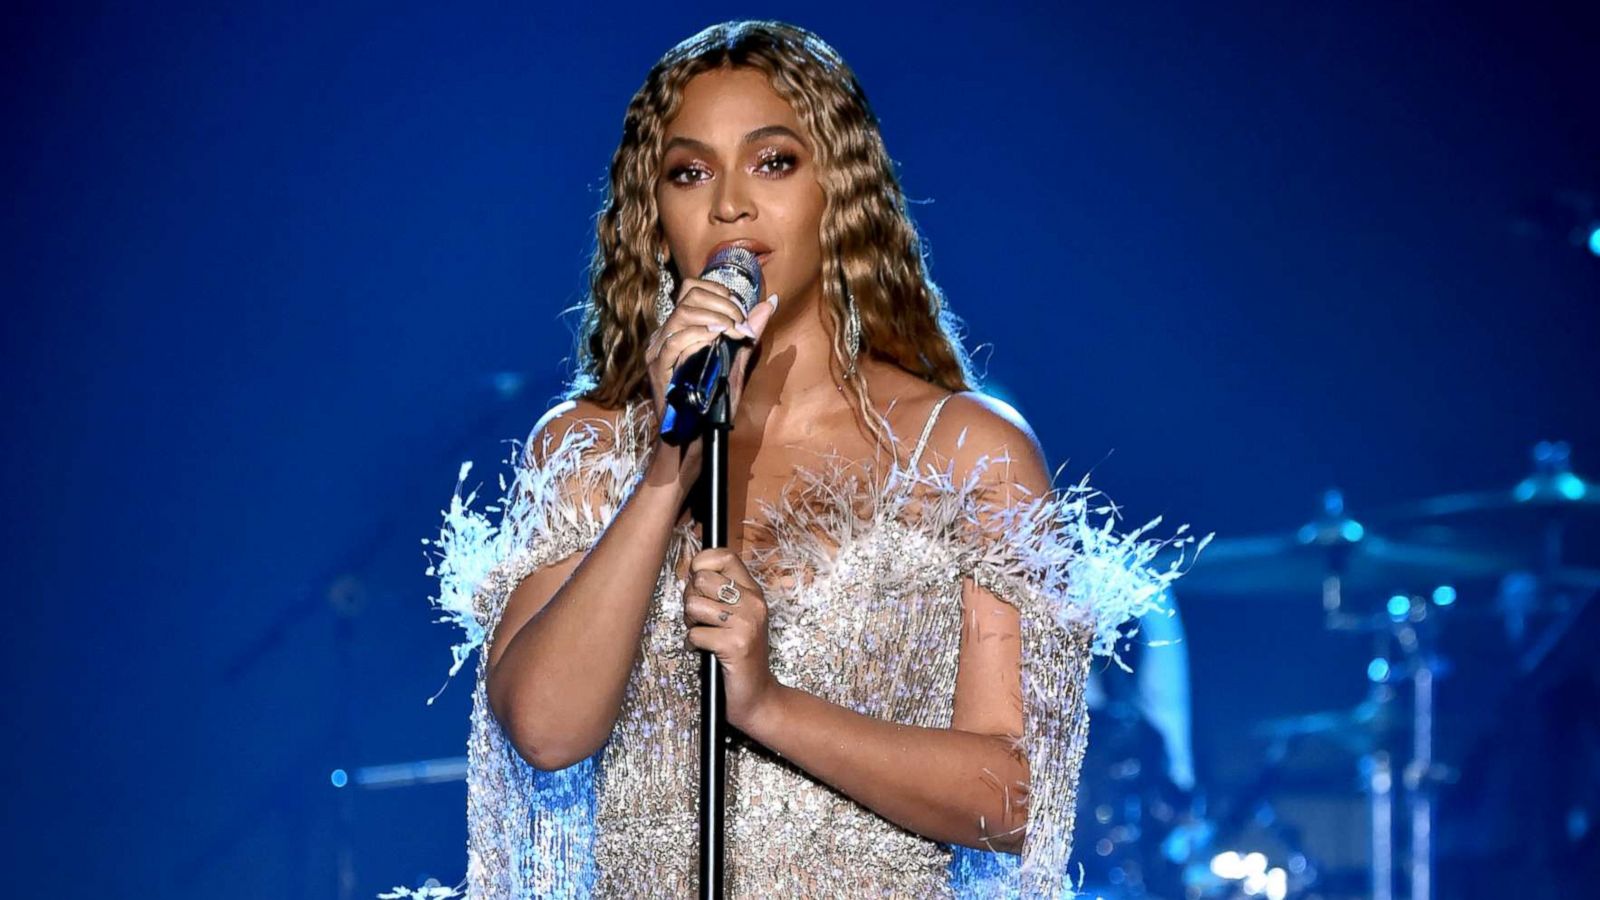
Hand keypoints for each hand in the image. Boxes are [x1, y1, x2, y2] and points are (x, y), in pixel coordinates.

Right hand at [644, 279, 778, 490]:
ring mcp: (659, 352)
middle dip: (723, 304)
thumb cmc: (712, 409)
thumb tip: (770, 303)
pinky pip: (674, 341)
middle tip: (742, 325)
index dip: (719, 291)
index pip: (691, 289)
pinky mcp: (658, 370)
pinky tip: (716, 341)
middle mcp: (665, 337)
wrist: (693, 444)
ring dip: (715, 318)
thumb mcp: (736, 366)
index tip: (742, 311)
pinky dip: (698, 335)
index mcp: (680, 331)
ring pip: (682, 314)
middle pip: (689, 296)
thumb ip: (749, 334)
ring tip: (734, 333)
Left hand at [683, 547, 780, 731]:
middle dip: (691, 599)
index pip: (724, 556)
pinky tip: (705, 652)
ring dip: (691, 624)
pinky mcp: (735, 645)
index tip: (697, 581)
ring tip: (705, 635)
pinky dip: (693, 645)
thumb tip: (691, 569)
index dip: (701, 564)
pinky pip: (694, 634)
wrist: (758, 697)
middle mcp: (753, 603)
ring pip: (694, 606)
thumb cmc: (740, 656)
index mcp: (754, 592)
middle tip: (702, 619)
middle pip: (701, 580)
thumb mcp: (737, 616)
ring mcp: (746, 624)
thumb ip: (720, 592)